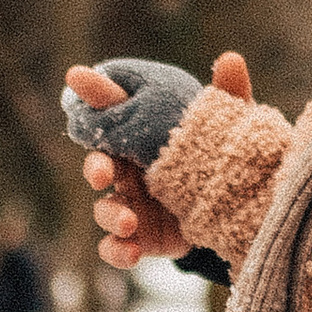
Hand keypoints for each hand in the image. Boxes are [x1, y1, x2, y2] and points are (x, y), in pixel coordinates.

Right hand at [63, 52, 249, 269]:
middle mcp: (129, 171)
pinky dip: (117, 251)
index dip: (93, 98)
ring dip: (109, 215)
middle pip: (98, 165)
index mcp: (141, 138)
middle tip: (102, 173)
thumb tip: (233, 58)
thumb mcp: (228, 127)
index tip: (76, 78)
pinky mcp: (140, 238)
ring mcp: (131, 205)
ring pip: (104, 209)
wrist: (235, 210)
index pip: (112, 114)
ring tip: (128, 222)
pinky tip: (131, 253)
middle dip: (94, 168)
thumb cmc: (219, 157)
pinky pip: (115, 247)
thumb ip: (228, 95)